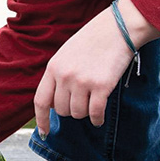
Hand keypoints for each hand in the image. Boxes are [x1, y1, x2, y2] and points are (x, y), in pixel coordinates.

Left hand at [34, 0, 159, 134]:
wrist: (118, 27)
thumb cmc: (93, 40)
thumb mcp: (66, 54)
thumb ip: (59, 76)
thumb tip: (55, 104)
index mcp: (53, 67)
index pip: (41, 101)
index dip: (42, 119)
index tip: (45, 133)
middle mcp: (64, 76)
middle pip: (62, 110)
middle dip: (72, 110)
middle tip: (83, 100)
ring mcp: (82, 81)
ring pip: (78, 113)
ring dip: (86, 112)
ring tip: (93, 101)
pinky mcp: (101, 86)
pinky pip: (95, 113)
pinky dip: (97, 119)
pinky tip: (99, 119)